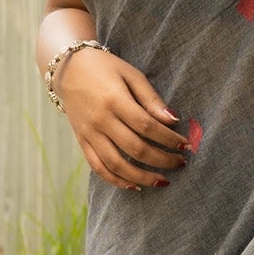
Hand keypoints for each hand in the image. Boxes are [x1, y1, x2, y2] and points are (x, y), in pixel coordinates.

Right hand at [56, 46, 190, 189]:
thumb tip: (173, 120)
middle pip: (135, 149)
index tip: (185, 144)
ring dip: (143, 178)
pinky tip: (135, 186)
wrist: (68, 69)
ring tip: (163, 181)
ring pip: (117, 165)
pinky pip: (98, 168)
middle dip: (162, 160)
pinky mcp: (82, 142)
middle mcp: (100, 121)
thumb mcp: (131, 75)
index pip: (147, 126)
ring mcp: (89, 134)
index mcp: (115, 100)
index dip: (168, 138)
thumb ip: (151, 99)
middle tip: (180, 163)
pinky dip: (117, 181)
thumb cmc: (105, 68)